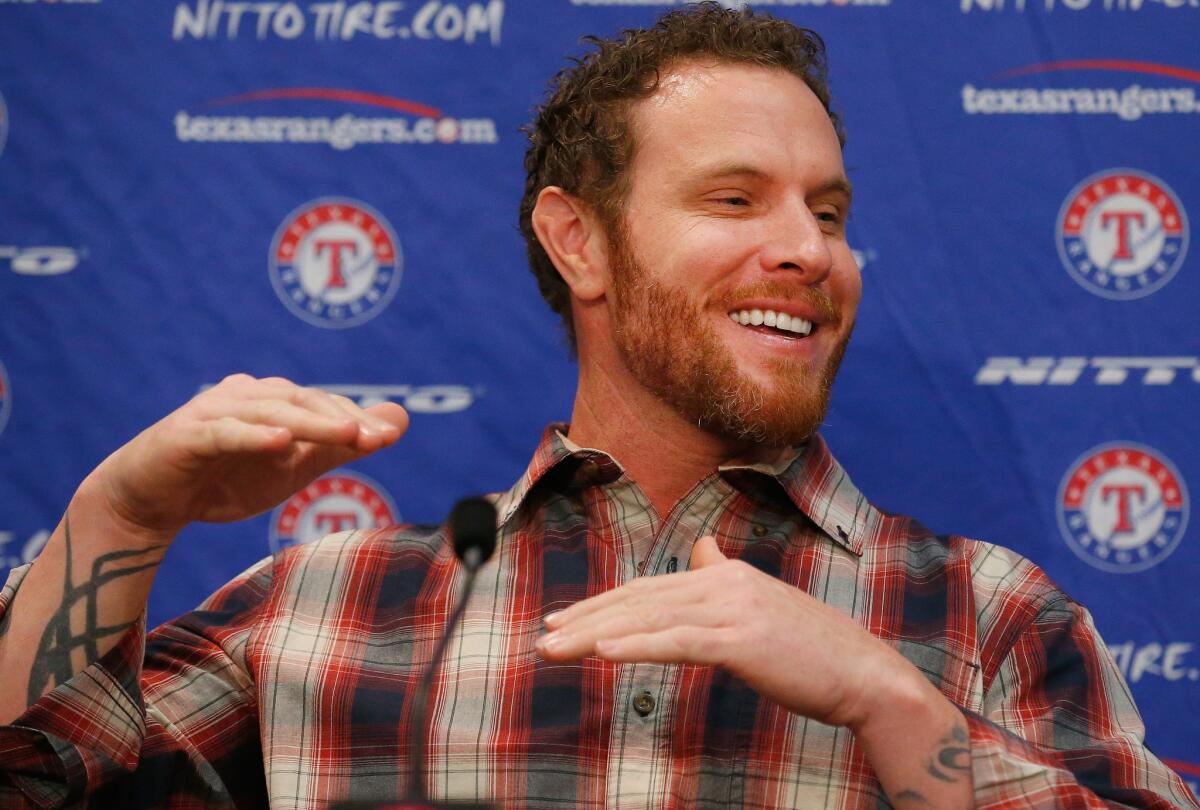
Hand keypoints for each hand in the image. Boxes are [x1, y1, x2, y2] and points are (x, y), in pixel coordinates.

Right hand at [81, 374, 407, 541]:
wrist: (153, 503)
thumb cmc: (227, 478)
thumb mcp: (295, 466)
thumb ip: (342, 443)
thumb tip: (400, 420)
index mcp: (273, 400)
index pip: (322, 403)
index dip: (356, 419)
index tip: (389, 436)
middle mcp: (246, 396)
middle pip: (301, 399)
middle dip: (340, 419)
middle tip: (375, 438)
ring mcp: (214, 411)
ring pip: (270, 411)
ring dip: (310, 422)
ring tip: (346, 434)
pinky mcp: (187, 435)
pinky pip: (225, 432)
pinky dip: (254, 435)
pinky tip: (281, 442)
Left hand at [537, 536, 919, 731]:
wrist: (863, 674)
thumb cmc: (811, 649)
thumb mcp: (762, 603)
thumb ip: (725, 574)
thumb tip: (702, 547)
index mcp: (725, 574)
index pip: (649, 588)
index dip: (603, 604)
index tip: (563, 621)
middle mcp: (724, 582)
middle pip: (639, 600)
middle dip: (586, 618)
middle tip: (543, 636)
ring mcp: (732, 608)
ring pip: (647, 619)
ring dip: (594, 635)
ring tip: (554, 649)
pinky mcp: (739, 639)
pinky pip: (675, 642)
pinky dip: (633, 646)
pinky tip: (599, 653)